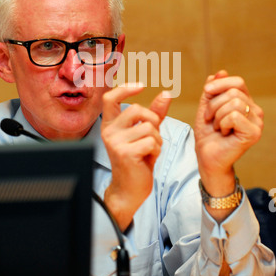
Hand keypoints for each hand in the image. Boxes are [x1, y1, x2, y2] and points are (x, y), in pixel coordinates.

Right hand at [101, 84, 170, 230]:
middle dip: (152, 121)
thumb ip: (154, 113)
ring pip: (148, 127)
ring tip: (149, 151)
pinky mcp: (125, 153)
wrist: (129, 190)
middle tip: (152, 136)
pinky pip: (151, 141)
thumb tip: (166, 94)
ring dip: (157, 139)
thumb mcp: (144, 133)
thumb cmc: (137, 160)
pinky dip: (156, 150)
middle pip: (136, 109)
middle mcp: (109, 131)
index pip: (110, 98)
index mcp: (110, 124)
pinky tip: (148, 158)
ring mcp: (115, 142)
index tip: (141, 86)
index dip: (125, 88)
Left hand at [194, 70, 263, 219]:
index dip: (220, 83)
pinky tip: (224, 133)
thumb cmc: (208, 133)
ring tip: (217, 127)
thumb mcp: (206, 107)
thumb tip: (220, 72)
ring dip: (217, 115)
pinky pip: (234, 115)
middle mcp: (255, 111)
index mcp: (246, 102)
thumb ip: (213, 90)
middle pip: (234, 92)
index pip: (237, 82)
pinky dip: (222, 123)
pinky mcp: (254, 133)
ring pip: (234, 103)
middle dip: (214, 104)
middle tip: (210, 119)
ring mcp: (257, 122)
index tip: (206, 91)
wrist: (206, 156)